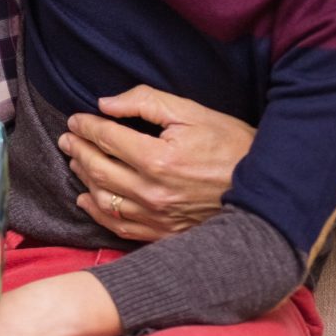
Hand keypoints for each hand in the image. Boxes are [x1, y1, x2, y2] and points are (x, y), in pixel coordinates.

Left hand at [60, 86, 252, 241]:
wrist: (267, 188)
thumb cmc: (232, 145)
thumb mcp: (194, 114)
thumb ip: (147, 102)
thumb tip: (106, 104)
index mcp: (158, 159)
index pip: (107, 138)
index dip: (86, 126)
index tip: (76, 120)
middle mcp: (152, 191)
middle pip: (98, 168)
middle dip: (78, 149)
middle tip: (68, 138)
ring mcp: (155, 216)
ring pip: (102, 197)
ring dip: (83, 177)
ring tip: (76, 161)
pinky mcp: (162, 233)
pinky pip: (118, 225)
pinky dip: (97, 211)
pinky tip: (87, 198)